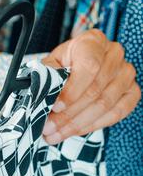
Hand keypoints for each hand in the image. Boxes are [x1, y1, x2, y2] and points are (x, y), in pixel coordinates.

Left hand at [41, 29, 140, 144]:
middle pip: (96, 90)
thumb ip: (48, 77)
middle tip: (49, 127)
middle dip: (69, 114)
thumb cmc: (63, 65)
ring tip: (56, 133)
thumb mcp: (51, 65)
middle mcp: (114, 54)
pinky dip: (93, 125)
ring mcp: (126, 73)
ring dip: (78, 124)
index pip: (88, 67)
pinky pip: (117, 113)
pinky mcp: (132, 91)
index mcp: (92, 41)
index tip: (55, 107)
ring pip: (105, 104)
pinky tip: (74, 131)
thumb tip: (43, 97)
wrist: (77, 67)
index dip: (71, 91)